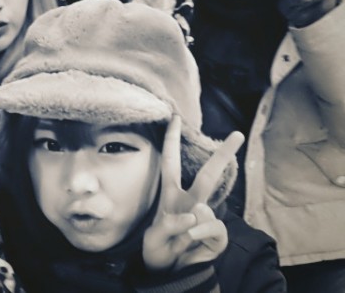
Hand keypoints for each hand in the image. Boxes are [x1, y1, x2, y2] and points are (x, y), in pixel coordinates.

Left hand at [142, 115, 243, 270]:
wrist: (171, 273)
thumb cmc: (160, 248)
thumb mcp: (153, 238)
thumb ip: (169, 225)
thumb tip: (196, 213)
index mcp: (171, 195)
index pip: (171, 162)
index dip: (171, 140)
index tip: (175, 117)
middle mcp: (190, 201)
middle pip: (207, 174)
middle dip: (222, 154)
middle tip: (237, 134)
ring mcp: (205, 217)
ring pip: (207, 205)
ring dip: (191, 220)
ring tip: (181, 236)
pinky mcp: (216, 234)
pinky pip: (211, 226)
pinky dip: (198, 233)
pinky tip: (191, 241)